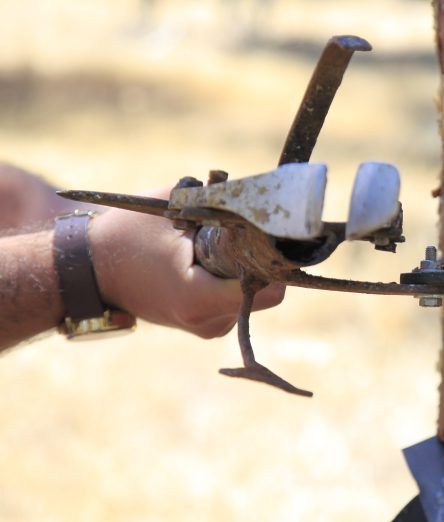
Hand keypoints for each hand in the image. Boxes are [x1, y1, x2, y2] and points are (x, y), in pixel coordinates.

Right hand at [87, 202, 285, 338]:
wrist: (89, 270)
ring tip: (214, 247)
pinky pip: (237, 299)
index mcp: (201, 297)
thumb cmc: (126, 235)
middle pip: (265, 291)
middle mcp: (210, 321)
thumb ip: (216, 202)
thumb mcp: (171, 209)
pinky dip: (232, 279)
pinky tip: (209, 260)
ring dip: (245, 268)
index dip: (276, 260)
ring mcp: (208, 327)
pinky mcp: (206, 325)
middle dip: (260, 260)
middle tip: (243, 232)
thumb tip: (255, 193)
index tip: (270, 235)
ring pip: (253, 295)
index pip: (270, 289)